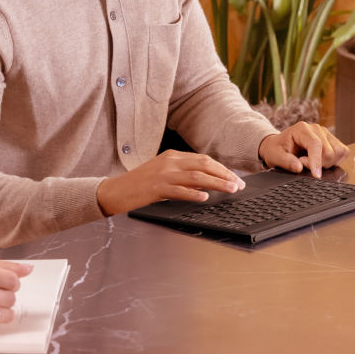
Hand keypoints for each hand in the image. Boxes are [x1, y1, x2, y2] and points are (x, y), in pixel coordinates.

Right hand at [96, 149, 244, 215]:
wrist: (115, 190)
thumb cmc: (140, 184)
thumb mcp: (163, 174)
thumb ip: (183, 175)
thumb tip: (207, 183)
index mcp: (172, 156)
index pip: (204, 159)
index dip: (222, 168)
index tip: (235, 178)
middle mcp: (170, 161)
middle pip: (204, 165)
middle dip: (224, 174)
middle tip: (239, 184)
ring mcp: (163, 174)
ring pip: (196, 176)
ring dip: (216, 183)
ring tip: (230, 190)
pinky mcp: (156, 187)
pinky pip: (179, 190)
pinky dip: (194, 193)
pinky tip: (205, 197)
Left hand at [258, 122, 347, 177]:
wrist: (278, 146)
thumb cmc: (276, 149)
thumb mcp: (274, 156)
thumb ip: (285, 161)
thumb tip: (299, 167)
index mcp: (302, 129)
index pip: (315, 144)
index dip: (317, 161)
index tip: (316, 175)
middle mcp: (316, 129)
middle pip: (329, 151)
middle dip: (318, 164)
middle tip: (303, 163)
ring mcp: (326, 134)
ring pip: (338, 152)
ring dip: (327, 163)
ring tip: (312, 162)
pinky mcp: (332, 140)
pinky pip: (343, 153)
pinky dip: (335, 161)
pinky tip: (321, 162)